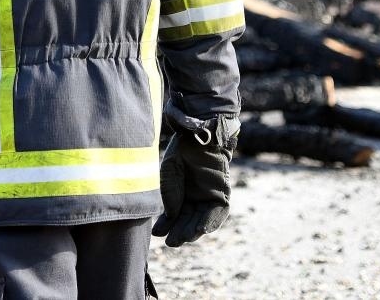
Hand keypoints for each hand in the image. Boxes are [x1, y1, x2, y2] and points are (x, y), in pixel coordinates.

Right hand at [153, 115, 235, 246]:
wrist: (198, 135)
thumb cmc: (182, 151)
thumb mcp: (169, 174)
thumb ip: (170, 195)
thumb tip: (170, 217)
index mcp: (181, 194)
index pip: (174, 215)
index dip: (166, 225)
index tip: (157, 234)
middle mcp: (195, 197)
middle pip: (188, 221)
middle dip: (180, 232)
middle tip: (172, 243)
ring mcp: (209, 196)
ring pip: (202, 220)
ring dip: (194, 231)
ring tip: (185, 238)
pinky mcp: (222, 193)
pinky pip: (218, 212)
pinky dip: (211, 222)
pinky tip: (201, 229)